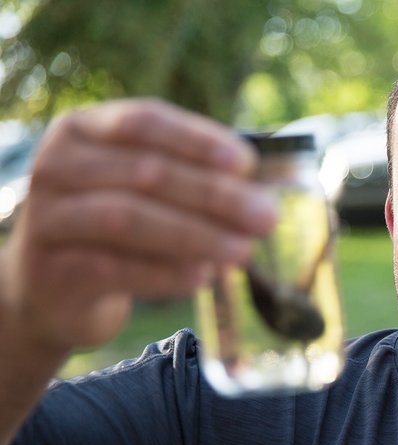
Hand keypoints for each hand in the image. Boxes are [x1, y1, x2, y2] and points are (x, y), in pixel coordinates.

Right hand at [0, 98, 276, 355]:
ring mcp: (49, 216)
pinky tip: (203, 277)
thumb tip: (263, 193)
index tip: (248, 164)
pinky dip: (165, 273)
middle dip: (214, 195)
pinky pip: (115, 267)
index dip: (198, 140)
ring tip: (244, 251)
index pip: (145, 122)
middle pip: (145, 173)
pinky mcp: (53, 269)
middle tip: (266, 218)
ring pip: (128, 219)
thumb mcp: (146, 192)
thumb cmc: (115, 229)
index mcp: (85, 130)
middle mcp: (58, 164)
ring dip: (196, 235)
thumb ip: (196, 182)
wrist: (52, 287)